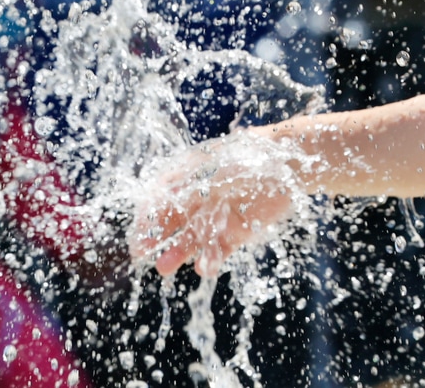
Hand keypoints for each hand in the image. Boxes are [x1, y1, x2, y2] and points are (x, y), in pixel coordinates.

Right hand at [128, 132, 306, 278]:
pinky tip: (203, 268)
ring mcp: (217, 217)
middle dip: (155, 238)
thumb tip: (154, 204)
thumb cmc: (245, 158)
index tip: (137, 233)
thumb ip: (184, 188)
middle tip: (142, 255)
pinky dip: (210, 260)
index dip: (146, 217)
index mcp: (188, 177)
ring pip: (191, 240)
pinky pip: (217, 250)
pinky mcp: (237, 232)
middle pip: (171, 222)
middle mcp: (199, 199)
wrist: (287, 163)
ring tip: (165, 267)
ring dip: (178, 253)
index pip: (158, 199)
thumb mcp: (209, 170)